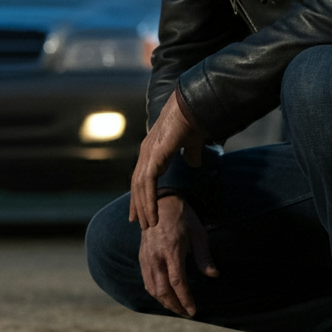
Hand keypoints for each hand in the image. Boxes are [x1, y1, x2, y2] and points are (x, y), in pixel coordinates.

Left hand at [129, 90, 205, 231]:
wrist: (194, 106)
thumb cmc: (194, 120)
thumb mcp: (192, 143)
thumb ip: (191, 154)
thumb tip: (193, 163)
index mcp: (153, 150)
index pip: (143, 177)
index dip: (142, 194)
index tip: (142, 210)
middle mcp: (146, 152)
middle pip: (138, 184)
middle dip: (138, 205)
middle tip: (139, 223)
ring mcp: (148, 154)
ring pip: (141, 187)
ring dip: (144, 208)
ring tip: (148, 225)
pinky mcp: (154, 156)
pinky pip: (148, 184)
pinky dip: (149, 201)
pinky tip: (152, 216)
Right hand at [138, 194, 216, 317]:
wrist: (161, 202)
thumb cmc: (184, 218)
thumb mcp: (199, 233)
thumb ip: (204, 256)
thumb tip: (214, 275)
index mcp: (172, 249)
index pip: (177, 282)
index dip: (185, 299)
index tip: (193, 311)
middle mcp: (156, 256)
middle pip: (162, 290)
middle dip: (175, 306)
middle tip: (187, 313)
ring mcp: (147, 257)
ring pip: (152, 288)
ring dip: (165, 302)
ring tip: (178, 308)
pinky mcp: (142, 256)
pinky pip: (147, 280)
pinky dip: (155, 293)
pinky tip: (166, 296)